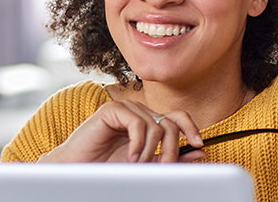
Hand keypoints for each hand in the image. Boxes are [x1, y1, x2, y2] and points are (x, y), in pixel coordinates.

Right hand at [37, 100, 205, 162]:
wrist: (77, 169)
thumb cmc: (107, 167)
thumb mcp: (146, 166)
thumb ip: (171, 158)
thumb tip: (200, 151)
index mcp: (149, 124)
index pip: (177, 118)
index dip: (191, 128)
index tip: (199, 145)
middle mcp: (140, 114)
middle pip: (171, 122)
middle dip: (172, 148)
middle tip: (164, 166)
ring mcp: (127, 110)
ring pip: (156, 125)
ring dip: (151, 151)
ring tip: (138, 165)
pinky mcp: (112, 110)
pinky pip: (138, 123)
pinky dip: (139, 144)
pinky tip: (130, 157)